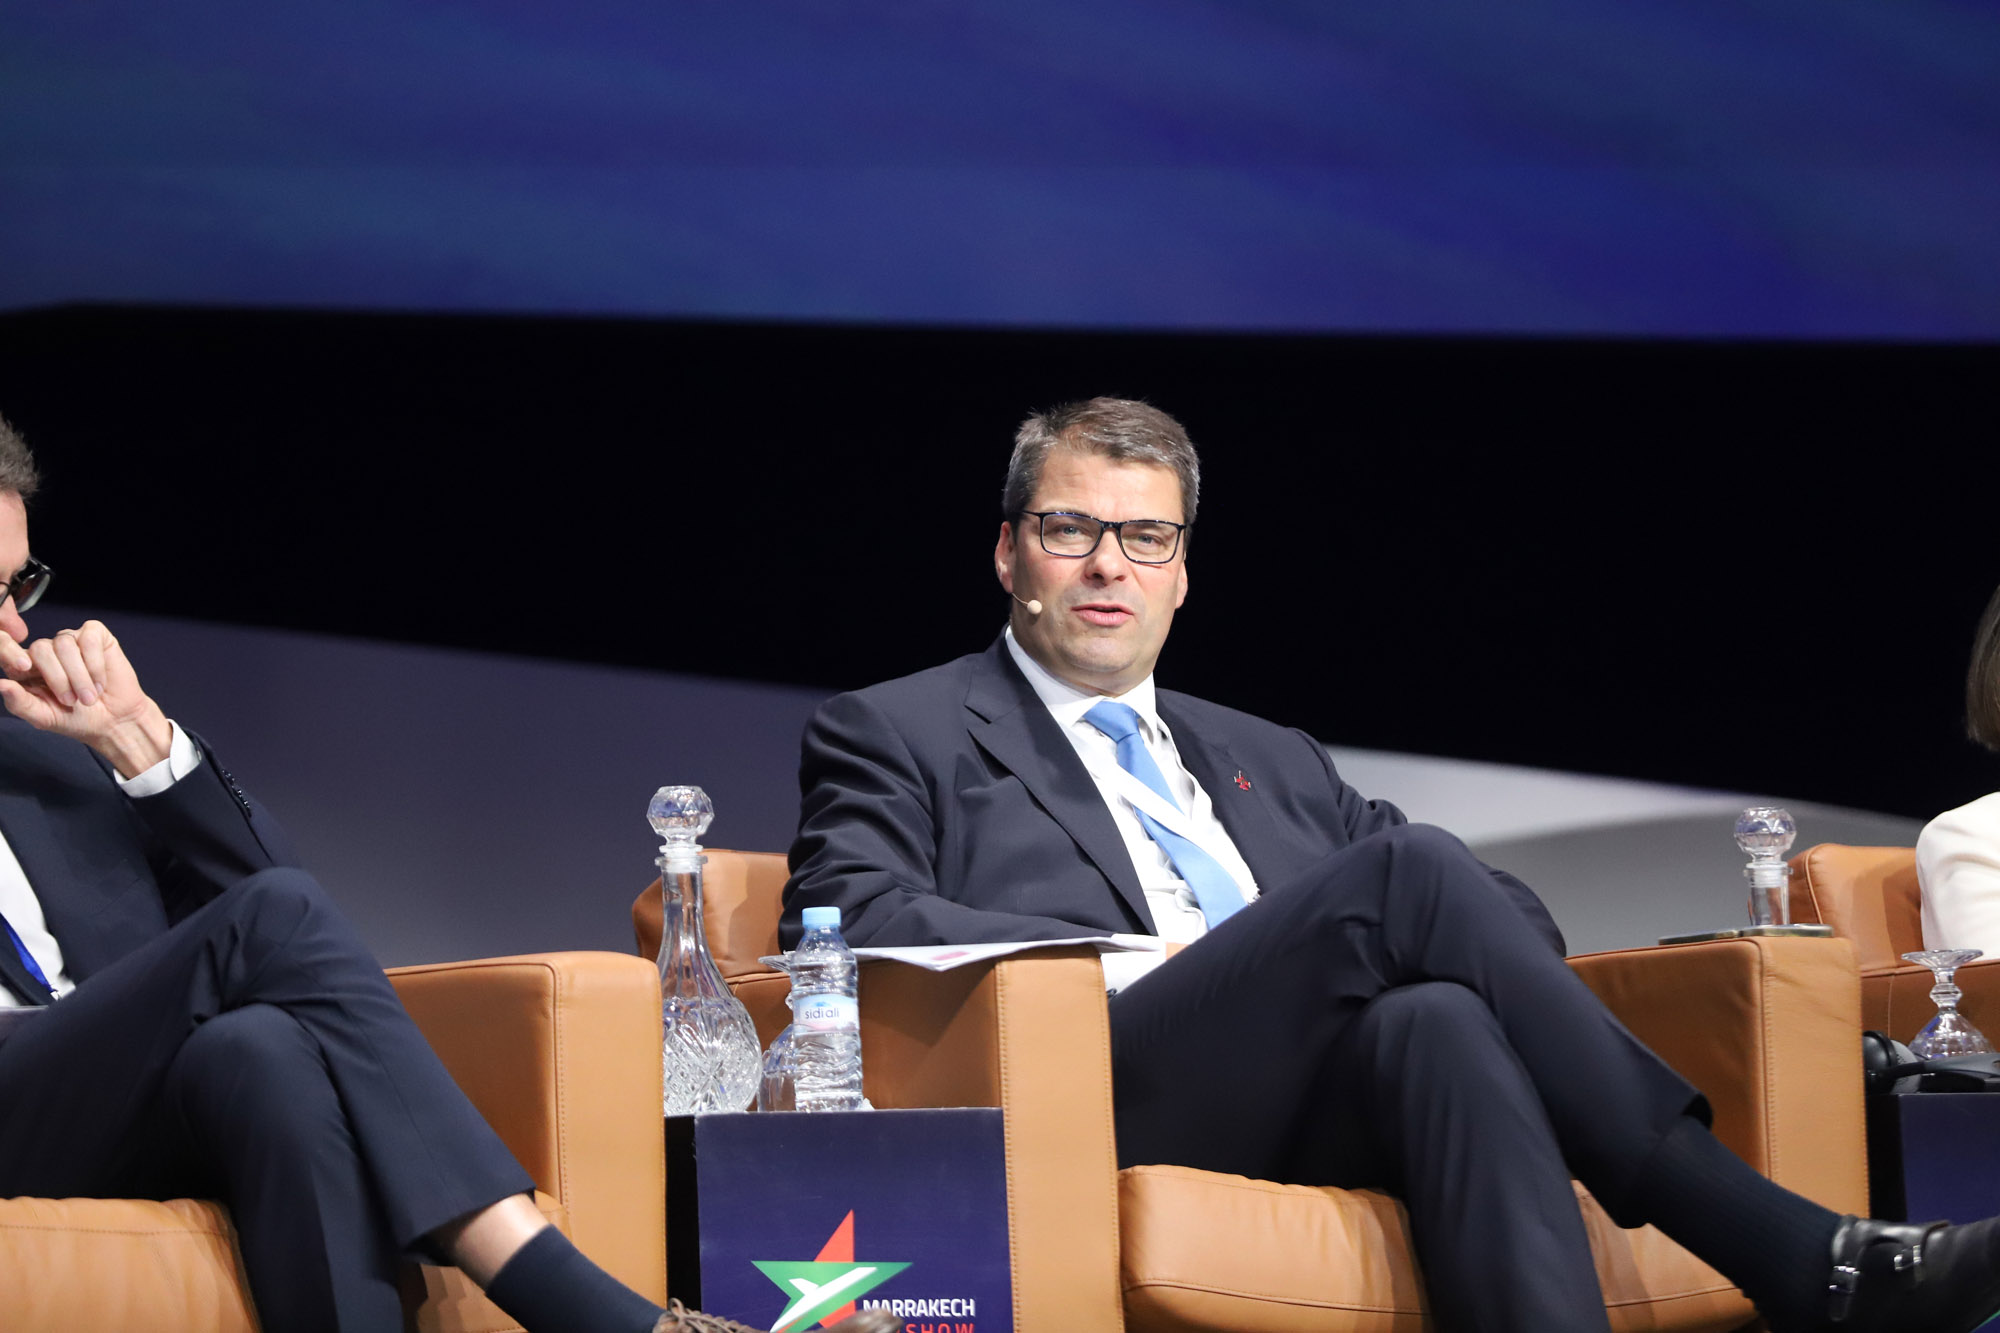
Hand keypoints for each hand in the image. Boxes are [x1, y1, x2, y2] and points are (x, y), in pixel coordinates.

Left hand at [0, 619, 172, 777]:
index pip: (8, 650)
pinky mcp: (95, 636)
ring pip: (65, 644)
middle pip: (41, 649)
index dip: (11, 652)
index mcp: (25, 669)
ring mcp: (70, 641)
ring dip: (80, 675)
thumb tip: (0, 685)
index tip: (25, 668)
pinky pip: (90, 638)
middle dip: (59, 678)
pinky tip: (100, 682)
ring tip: (89, 697)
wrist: (115, 721)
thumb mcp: (43, 717)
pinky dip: (96, 664)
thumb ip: (19, 702)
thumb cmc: (76, 720)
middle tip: (72, 701)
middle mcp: (45, 651)